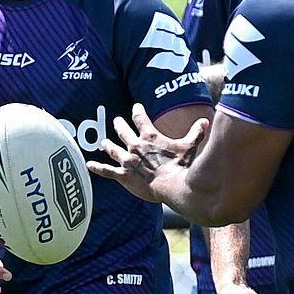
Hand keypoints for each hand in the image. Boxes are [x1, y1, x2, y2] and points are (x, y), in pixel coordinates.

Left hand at [87, 103, 207, 201]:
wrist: (172, 186)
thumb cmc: (181, 166)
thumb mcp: (189, 147)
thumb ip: (195, 133)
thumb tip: (204, 120)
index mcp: (149, 137)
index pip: (141, 118)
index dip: (137, 111)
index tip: (135, 107)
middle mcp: (135, 146)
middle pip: (123, 132)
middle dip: (119, 125)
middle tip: (116, 120)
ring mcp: (127, 161)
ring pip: (112, 149)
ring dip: (107, 145)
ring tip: (102, 142)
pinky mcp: (123, 175)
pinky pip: (106, 170)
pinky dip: (97, 167)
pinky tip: (88, 164)